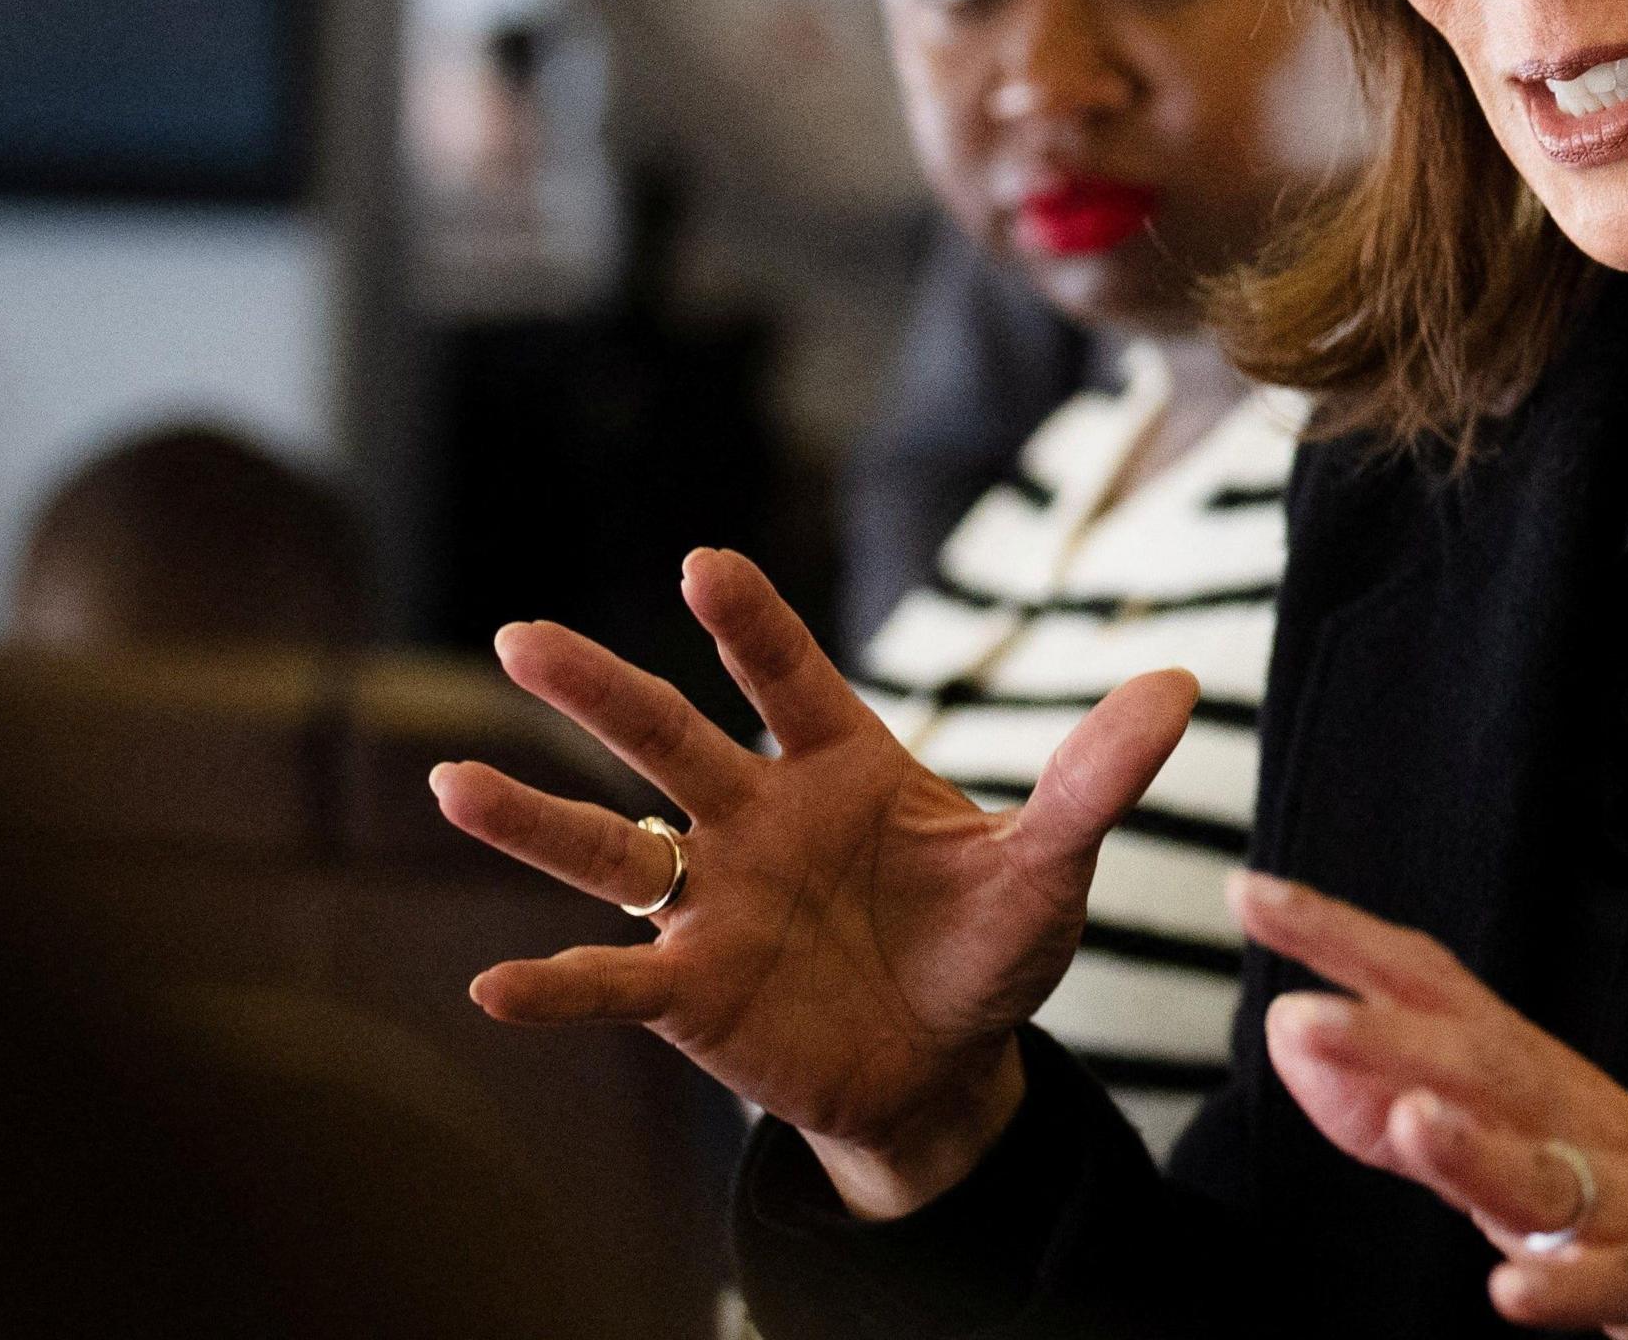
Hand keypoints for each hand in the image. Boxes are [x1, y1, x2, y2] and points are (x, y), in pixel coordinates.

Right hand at [431, 549, 1197, 1216]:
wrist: (946, 1064)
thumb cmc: (985, 944)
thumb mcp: (1051, 865)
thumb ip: (1092, 780)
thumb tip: (1178, 687)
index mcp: (838, 761)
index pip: (788, 675)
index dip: (750, 624)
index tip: (703, 564)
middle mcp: (754, 816)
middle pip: (667, 740)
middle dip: (598, 691)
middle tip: (521, 637)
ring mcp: (711, 902)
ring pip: (610, 851)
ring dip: (532, 821)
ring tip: (449, 782)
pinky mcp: (691, 992)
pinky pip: (614, 983)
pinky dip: (557, 987)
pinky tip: (489, 988)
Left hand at [1231, 872, 1627, 1338]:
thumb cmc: (1627, 1198)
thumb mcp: (1497, 1144)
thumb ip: (1387, 1106)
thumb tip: (1288, 1038)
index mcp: (1528, 1077)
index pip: (1428, 985)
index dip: (1341, 938)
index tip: (1254, 895)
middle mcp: (1570, 1119)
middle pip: (1478, 1061)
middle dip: (1387, 1036)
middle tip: (1297, 1014)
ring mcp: (1622, 1197)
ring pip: (1542, 1167)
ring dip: (1473, 1147)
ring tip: (1409, 1122)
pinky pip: (1610, 1279)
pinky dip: (1563, 1282)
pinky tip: (1511, 1287)